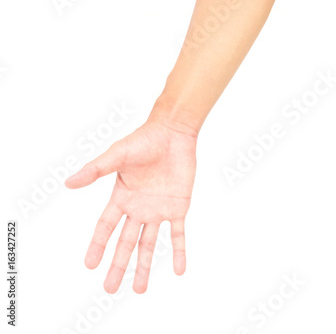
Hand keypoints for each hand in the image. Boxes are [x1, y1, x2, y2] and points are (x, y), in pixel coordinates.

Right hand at [65, 114, 197, 293]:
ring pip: (150, 244)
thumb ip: (95, 170)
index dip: (97, 246)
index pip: (106, 226)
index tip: (89, 265)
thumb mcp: (116, 155)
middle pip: (125, 242)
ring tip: (140, 290)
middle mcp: (138, 207)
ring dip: (145, 266)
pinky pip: (178, 234)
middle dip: (118, 265)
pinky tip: (180, 270)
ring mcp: (158, 209)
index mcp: (122, 197)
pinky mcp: (178, 207)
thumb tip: (68, 183)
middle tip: (110, 289)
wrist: (173, 133)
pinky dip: (179, 252)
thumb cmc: (143, 140)